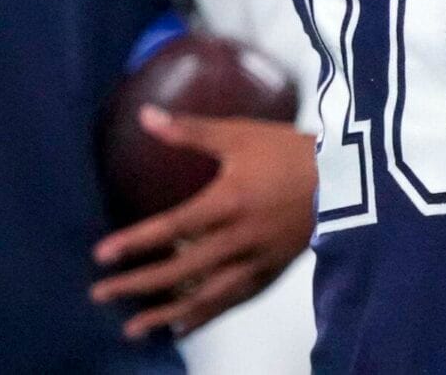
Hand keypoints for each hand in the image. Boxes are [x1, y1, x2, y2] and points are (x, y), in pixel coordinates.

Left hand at [90, 107, 315, 339]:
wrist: (345, 181)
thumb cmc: (287, 152)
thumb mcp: (238, 135)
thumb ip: (189, 130)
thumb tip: (145, 116)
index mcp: (226, 204)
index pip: (170, 229)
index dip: (133, 244)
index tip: (100, 256)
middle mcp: (236, 241)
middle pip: (178, 272)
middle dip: (136, 286)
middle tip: (99, 295)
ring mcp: (255, 263)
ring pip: (203, 298)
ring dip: (165, 314)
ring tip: (133, 329)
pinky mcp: (270, 275)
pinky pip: (231, 303)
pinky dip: (203, 317)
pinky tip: (181, 327)